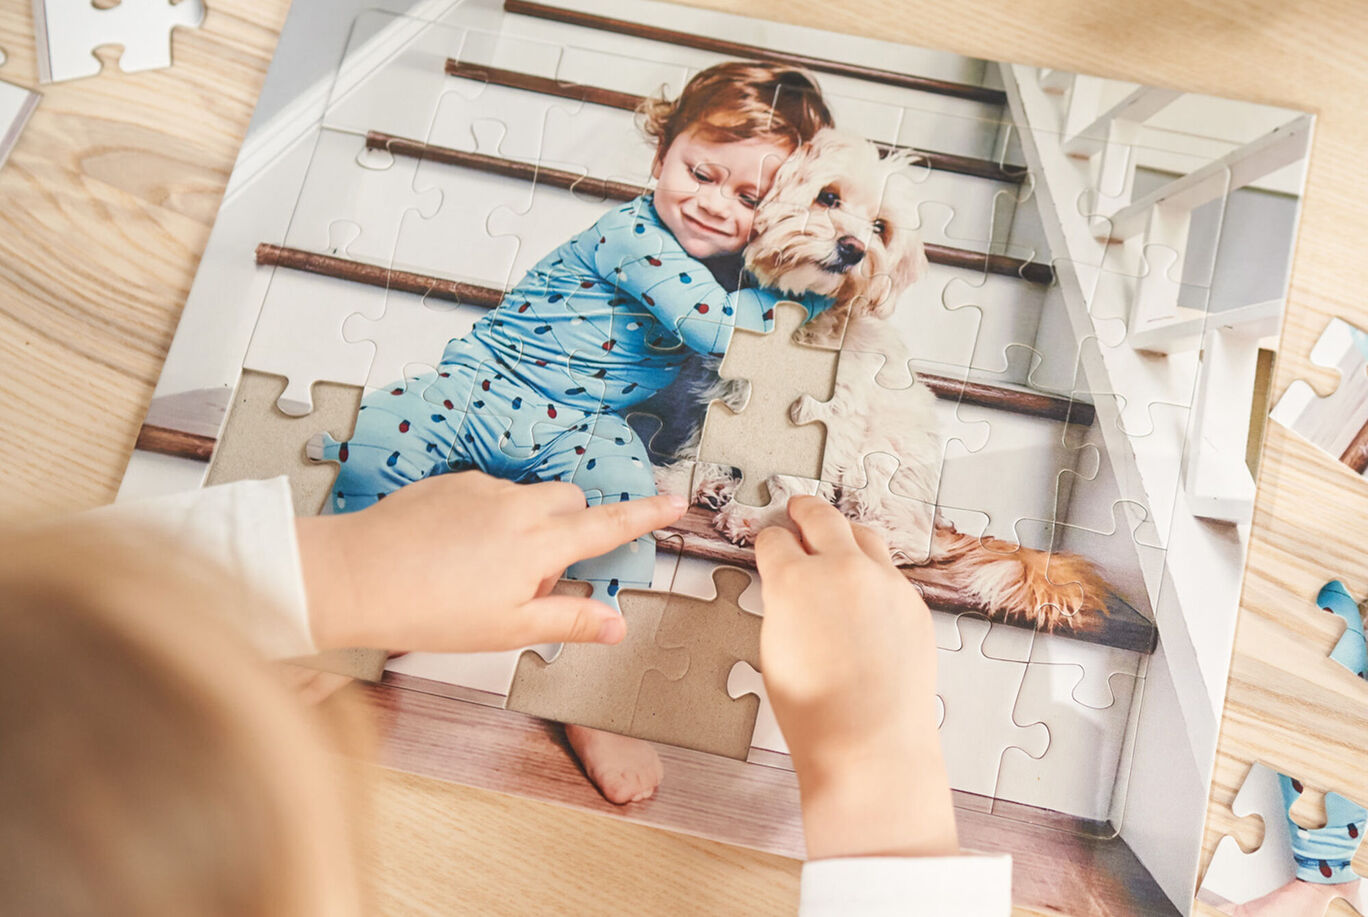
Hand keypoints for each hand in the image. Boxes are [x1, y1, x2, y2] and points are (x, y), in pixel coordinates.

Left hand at [296, 471, 686, 652]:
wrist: (356, 576)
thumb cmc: (430, 610)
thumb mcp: (509, 630)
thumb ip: (570, 620)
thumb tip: (617, 625)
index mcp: (541, 544)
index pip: (609, 524)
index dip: (646, 514)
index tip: (674, 502)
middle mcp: (518, 506)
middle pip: (571, 502)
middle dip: (573, 526)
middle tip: (540, 575)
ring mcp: (483, 488)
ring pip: (528, 498)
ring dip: (528, 525)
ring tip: (483, 571)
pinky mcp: (451, 481)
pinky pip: (490, 493)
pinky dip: (491, 517)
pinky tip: (456, 551)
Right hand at [754, 496, 955, 858]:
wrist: (869, 742)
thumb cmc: (815, 713)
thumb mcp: (774, 649)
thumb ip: (782, 604)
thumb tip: (788, 586)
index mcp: (793, 580)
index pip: (775, 539)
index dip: (768, 540)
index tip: (768, 540)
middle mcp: (840, 570)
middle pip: (820, 516)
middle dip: (803, 510)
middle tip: (796, 508)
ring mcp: (883, 583)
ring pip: (862, 535)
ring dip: (843, 532)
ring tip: (835, 536)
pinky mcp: (913, 603)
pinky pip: (889, 572)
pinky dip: (872, 570)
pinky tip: (864, 589)